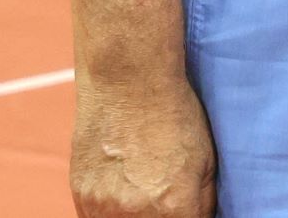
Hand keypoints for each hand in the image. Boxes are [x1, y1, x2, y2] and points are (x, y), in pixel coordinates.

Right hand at [68, 72, 215, 217]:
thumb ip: (203, 202)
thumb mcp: (207, 160)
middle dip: (162, 217)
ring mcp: (103, 208)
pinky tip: (122, 195)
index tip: (184, 209)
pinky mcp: (81, 197)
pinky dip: (109, 214)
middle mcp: (136, 215)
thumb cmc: (174, 116)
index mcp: (174, 207)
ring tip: (143, 193)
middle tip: (165, 201)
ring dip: (133, 217)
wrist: (128, 83)